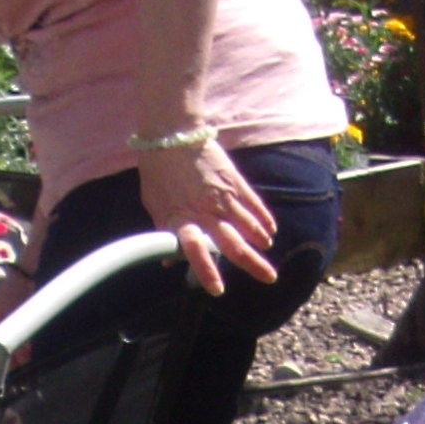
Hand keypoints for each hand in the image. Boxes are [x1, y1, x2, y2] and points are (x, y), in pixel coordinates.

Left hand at [138, 135, 278, 296]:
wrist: (173, 133)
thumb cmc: (158, 170)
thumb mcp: (154, 204)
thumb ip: (165, 231)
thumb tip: (169, 260)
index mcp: (182, 218)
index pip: (195, 251)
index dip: (206, 271)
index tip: (218, 290)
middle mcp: (206, 211)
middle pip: (233, 244)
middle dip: (253, 264)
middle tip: (269, 278)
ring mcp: (223, 196)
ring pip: (249, 226)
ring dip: (260, 242)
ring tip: (267, 250)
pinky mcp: (235, 182)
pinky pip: (254, 205)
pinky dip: (264, 219)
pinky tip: (270, 230)